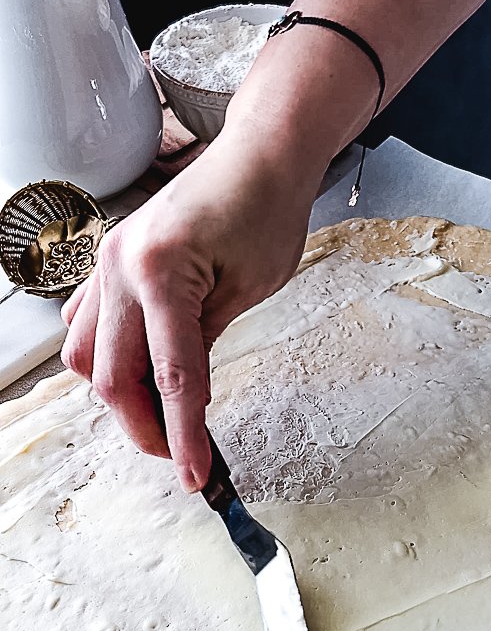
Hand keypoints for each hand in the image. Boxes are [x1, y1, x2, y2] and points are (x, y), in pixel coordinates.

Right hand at [60, 122, 315, 492]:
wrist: (259, 153)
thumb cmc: (267, 208)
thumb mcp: (250, 288)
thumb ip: (206, 346)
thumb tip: (182, 397)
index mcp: (160, 275)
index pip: (170, 379)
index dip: (183, 436)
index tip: (196, 476)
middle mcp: (119, 268)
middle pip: (110, 376)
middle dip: (144, 426)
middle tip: (181, 453)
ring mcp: (107, 262)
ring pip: (82, 354)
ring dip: (117, 394)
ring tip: (160, 413)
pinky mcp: (109, 259)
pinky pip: (84, 321)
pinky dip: (104, 355)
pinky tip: (136, 367)